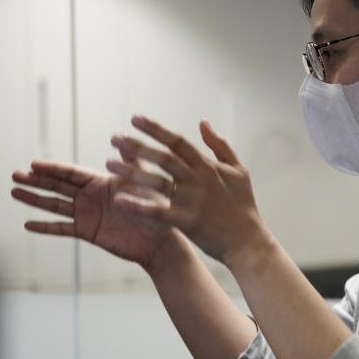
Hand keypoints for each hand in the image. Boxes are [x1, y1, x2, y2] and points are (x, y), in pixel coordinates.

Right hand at [11, 159, 181, 271]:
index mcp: (102, 182)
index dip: (52, 169)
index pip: (72, 173)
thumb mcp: (144, 182)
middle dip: (37, 180)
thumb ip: (131, 162)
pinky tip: (28, 224)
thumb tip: (121, 138)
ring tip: (14, 192)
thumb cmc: (158, 208)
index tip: (33, 164)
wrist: (162, 240)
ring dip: (35, 200)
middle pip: (58, 186)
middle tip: (15, 174)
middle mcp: (92, 197)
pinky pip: (62, 229)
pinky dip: (46, 227)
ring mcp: (88, 215)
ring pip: (56, 205)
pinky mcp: (88, 232)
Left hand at [106, 115, 269, 264]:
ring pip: (158, 182)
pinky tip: (119, 199)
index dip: (156, 129)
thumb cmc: (243, 205)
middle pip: (164, 158)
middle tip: (115, 138)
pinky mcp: (187, 222)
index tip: (135, 119)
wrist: (248, 240)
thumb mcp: (239, 170)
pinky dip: (139, 205)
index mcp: (209, 166)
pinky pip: (158, 212)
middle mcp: (199, 180)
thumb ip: (220, 145)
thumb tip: (203, 122)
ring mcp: (193, 201)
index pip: (179, 142)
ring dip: (132, 172)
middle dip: (138, 146)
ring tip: (109, 164)